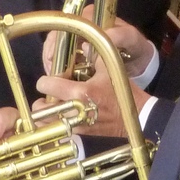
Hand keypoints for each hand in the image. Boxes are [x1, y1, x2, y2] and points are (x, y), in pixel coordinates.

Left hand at [36, 23, 151, 138]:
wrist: (138, 116)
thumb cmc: (123, 91)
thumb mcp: (111, 69)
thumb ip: (95, 55)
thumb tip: (85, 45)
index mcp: (80, 91)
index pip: (45, 85)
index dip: (46, 80)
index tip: (53, 79)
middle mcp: (74, 110)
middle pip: (40, 109)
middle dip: (41, 102)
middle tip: (48, 97)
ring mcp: (77, 125)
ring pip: (46, 124)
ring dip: (45, 117)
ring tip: (52, 110)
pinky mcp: (82, 134)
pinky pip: (60, 132)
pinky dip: (56, 127)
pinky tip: (61, 120)